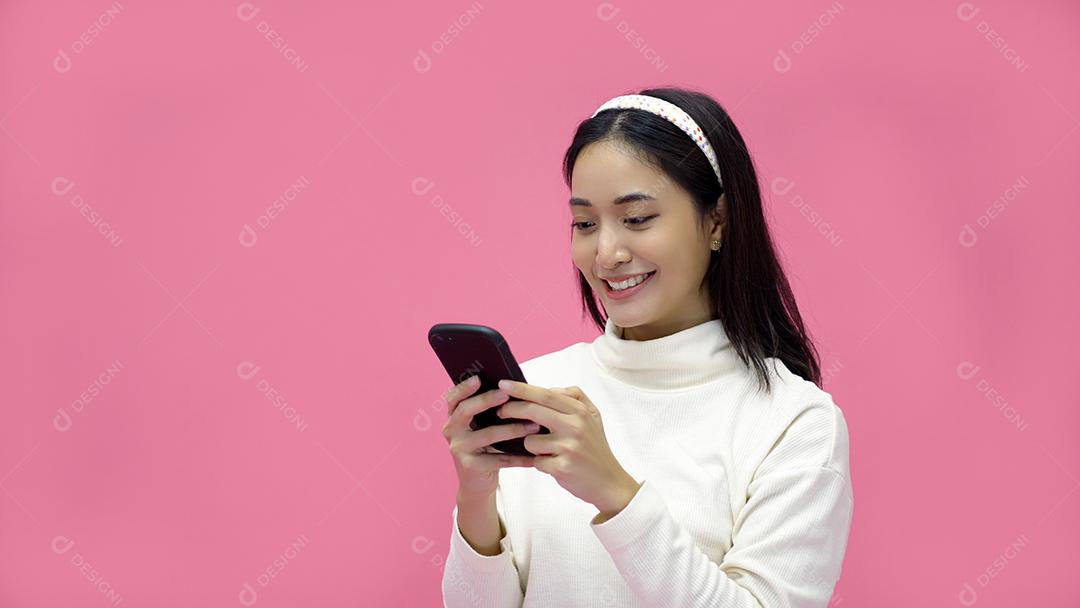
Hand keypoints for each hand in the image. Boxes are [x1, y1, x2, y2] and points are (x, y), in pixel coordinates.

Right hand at [441, 375, 542, 503]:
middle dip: (487, 400)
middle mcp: (451, 431)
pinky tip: (534, 455)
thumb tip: (514, 389)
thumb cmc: (485, 449)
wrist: (476, 484)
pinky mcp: (470, 467)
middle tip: (507, 395)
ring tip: (533, 426)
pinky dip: (518, 457)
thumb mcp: (483, 428)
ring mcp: (459, 449)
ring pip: (487, 435)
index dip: (464, 387)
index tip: (478, 378)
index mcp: (454, 417)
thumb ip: (490, 411)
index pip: (453, 398)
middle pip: (466, 411)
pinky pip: (498, 459)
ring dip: (512, 429)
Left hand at [495, 380, 641, 521]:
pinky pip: (536, 461)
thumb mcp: (593, 416)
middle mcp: (575, 426)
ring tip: (549, 451)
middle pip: (533, 411)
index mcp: (580, 411)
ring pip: (530, 440)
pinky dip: (541, 463)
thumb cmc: (596, 448)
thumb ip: (576, 397)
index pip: (546, 394)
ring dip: (532, 446)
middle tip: (500, 412)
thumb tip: (550, 388)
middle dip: (511, 409)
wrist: (609, 482)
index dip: (522, 389)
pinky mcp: (562, 467)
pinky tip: (554, 465)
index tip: (503, 384)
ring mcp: (568, 447)